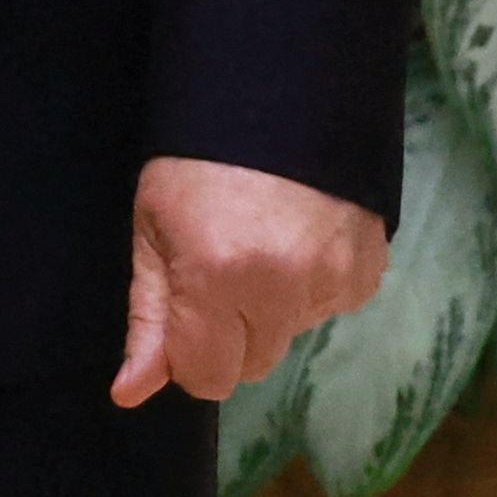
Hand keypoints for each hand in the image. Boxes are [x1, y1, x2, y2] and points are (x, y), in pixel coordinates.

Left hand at [112, 154, 387, 404]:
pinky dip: (305, 289)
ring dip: (267, 309)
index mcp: (217, 276)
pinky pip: (325, 311)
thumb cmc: (192, 165)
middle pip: (251, 365)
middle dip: (226, 334)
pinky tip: (290, 240)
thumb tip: (130, 392)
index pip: (208, 377)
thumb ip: (149, 318)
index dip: (187, 357)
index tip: (181, 320)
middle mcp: (282, 288)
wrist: (272, 104)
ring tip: (253, 243)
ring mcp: (333, 282)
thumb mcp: (151, 231)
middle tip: (213, 270)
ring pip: (287, 338)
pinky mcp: (367, 274)